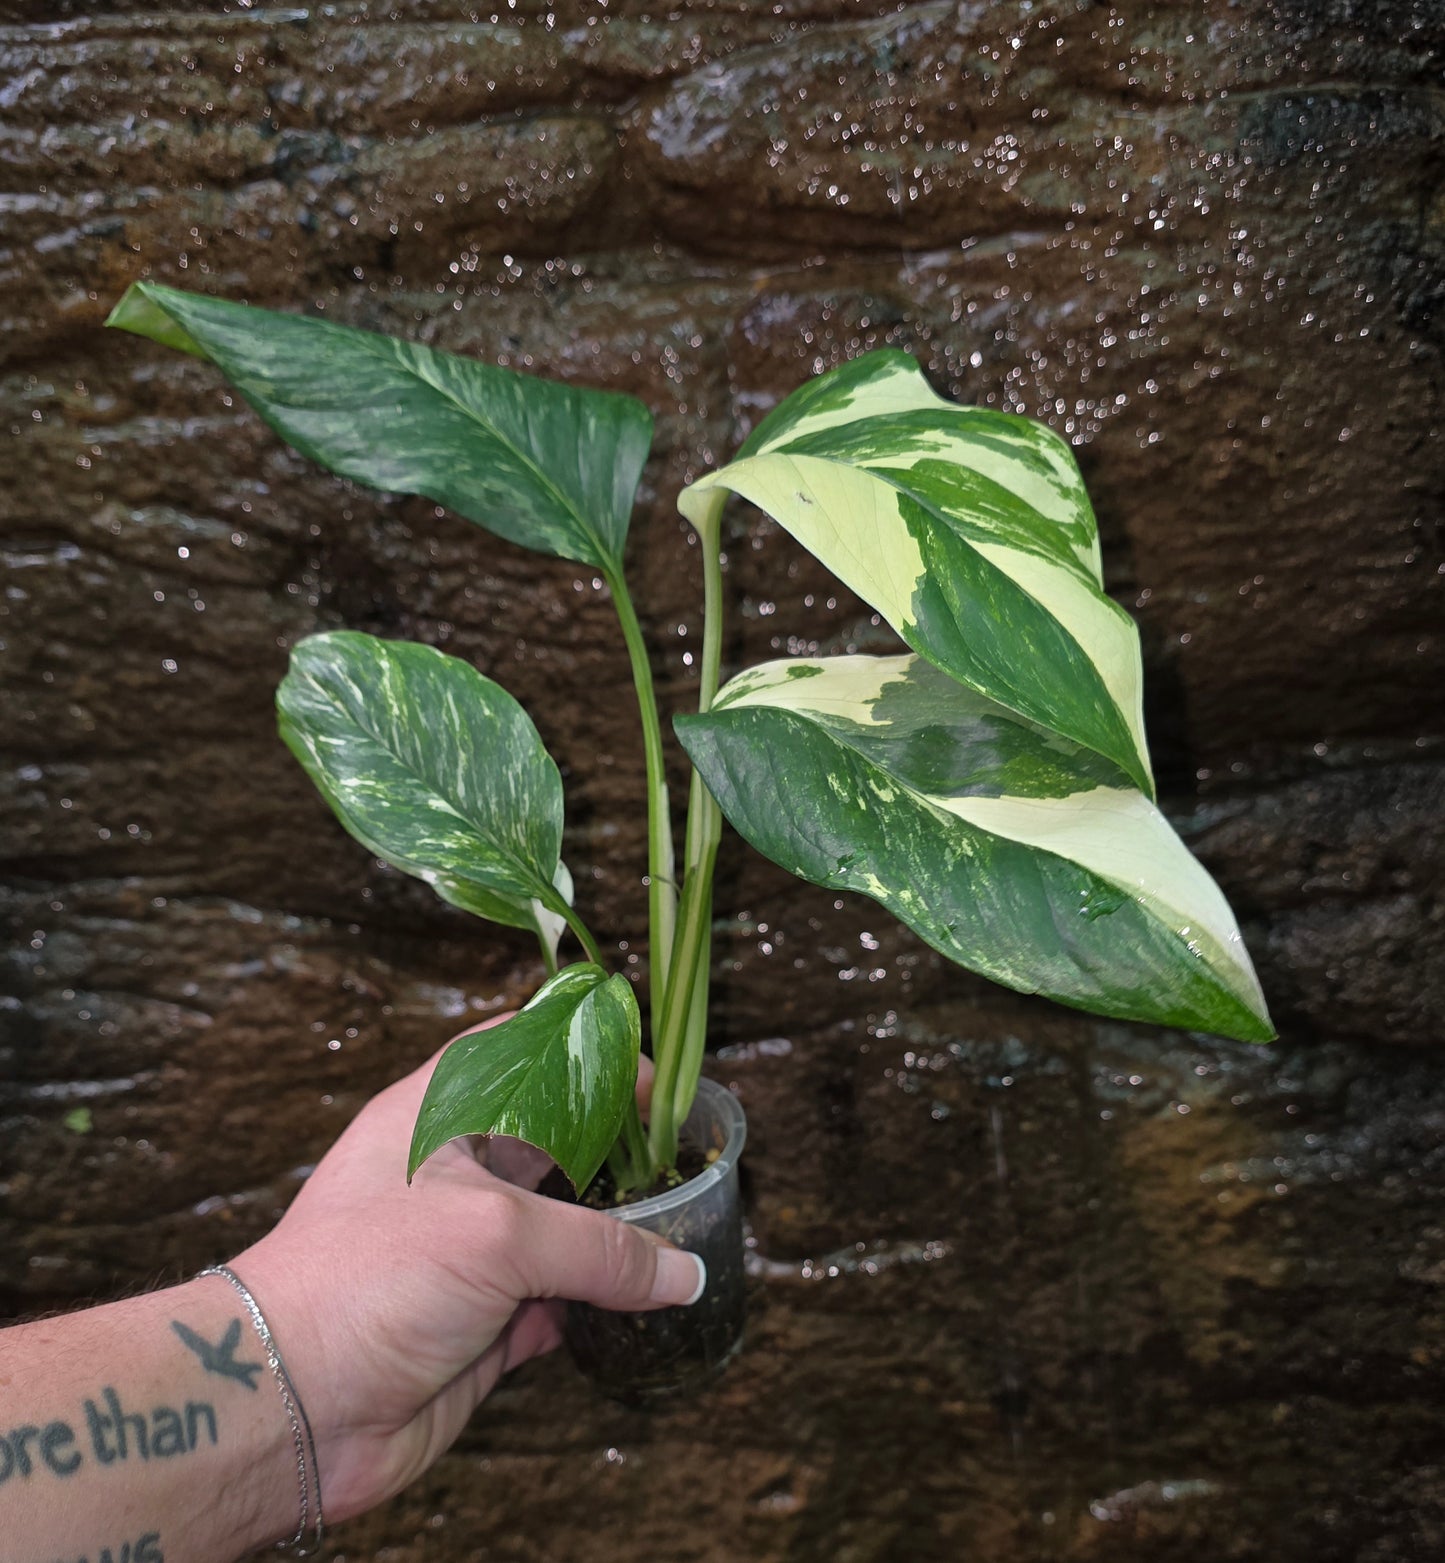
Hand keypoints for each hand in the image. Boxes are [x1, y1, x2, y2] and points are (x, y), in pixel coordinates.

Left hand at [236, 1019, 702, 1524]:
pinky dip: (598, 1306)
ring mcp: (468, 1250)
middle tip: (679, 1158)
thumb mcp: (494, 1232)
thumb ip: (598, 1246)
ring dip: (614, 1236)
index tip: (649, 1077)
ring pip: (562, 1229)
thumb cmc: (364, 1280)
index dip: (583, 1055)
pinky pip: (559, 1302)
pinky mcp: (483, 1322)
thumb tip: (679, 1270)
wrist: (292, 1407)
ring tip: (681, 1229)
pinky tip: (639, 1305)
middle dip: (615, 1153)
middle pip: (553, 1145)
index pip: (518, 1052)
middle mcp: (454, 1175)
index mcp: (438, 1113)